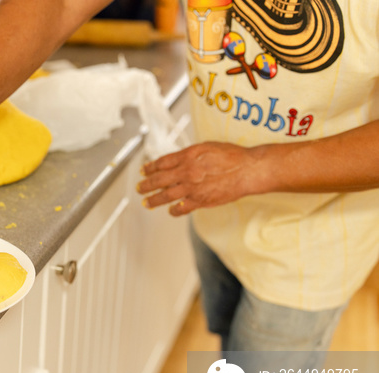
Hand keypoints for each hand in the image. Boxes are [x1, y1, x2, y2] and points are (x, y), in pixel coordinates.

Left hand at [136, 142, 264, 215]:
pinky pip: (181, 208)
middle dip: (146, 185)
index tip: (143, 171)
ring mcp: (192, 188)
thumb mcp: (206, 147)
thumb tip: (175, 161)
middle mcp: (187, 172)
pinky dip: (173, 210)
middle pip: (159, 180)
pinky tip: (170, 210)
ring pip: (165, 196)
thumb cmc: (231, 156)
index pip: (161, 163)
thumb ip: (189, 154)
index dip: (150, 167)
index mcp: (187, 156)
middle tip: (139, 188)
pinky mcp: (201, 200)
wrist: (247, 170)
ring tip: (146, 202)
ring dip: (153, 200)